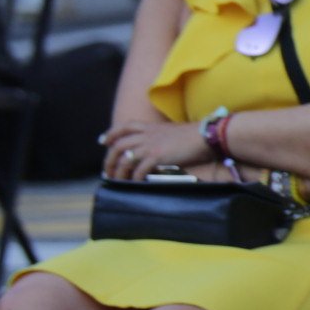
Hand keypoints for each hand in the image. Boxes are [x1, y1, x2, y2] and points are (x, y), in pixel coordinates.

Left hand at [102, 120, 216, 180]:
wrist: (206, 136)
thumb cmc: (194, 136)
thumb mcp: (171, 132)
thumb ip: (159, 138)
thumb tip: (155, 150)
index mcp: (150, 127)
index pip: (124, 127)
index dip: (111, 134)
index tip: (103, 142)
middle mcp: (146, 134)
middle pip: (118, 145)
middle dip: (110, 159)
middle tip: (108, 171)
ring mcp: (150, 145)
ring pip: (125, 158)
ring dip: (119, 171)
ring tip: (119, 180)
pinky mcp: (157, 156)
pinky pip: (139, 169)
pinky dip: (135, 177)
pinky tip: (136, 183)